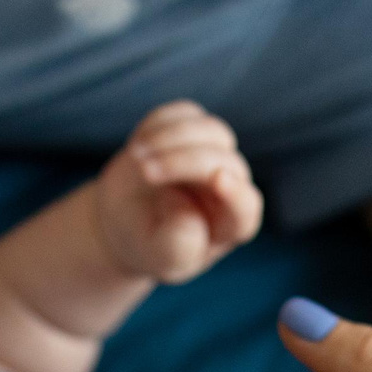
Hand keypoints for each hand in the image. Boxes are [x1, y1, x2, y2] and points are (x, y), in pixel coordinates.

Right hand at [93, 101, 263, 283]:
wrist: (125, 221)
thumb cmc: (149, 246)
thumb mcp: (159, 257)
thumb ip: (177, 246)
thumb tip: (187, 213)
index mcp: (232, 225)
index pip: (246, 207)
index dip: (235, 192)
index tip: (216, 178)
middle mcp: (232, 186)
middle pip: (224, 162)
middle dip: (183, 162)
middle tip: (143, 171)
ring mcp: (216, 154)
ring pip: (211, 130)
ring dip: (172, 137)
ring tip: (135, 156)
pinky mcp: (195, 129)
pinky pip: (185, 114)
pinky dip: (159, 126)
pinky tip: (138, 148)